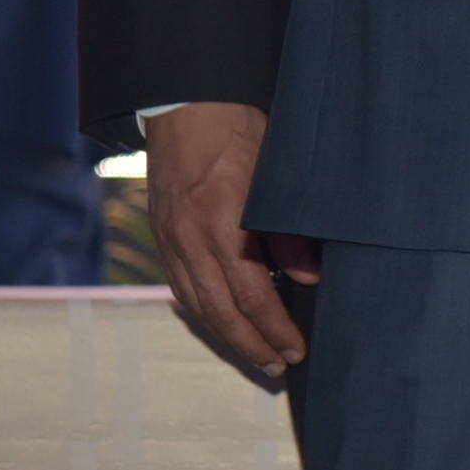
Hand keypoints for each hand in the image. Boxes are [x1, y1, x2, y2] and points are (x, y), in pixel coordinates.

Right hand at [144, 102, 308, 374]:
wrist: (187, 102)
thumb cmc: (240, 128)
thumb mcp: (276, 172)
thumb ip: (290, 229)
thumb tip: (307, 279)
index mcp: (222, 221)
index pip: (252, 293)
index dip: (275, 328)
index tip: (297, 349)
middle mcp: (189, 238)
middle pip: (220, 310)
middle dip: (251, 344)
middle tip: (279, 366)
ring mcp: (170, 238)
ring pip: (197, 304)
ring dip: (227, 335)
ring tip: (256, 354)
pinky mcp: (162, 235)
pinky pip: (181, 286)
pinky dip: (203, 311)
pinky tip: (222, 321)